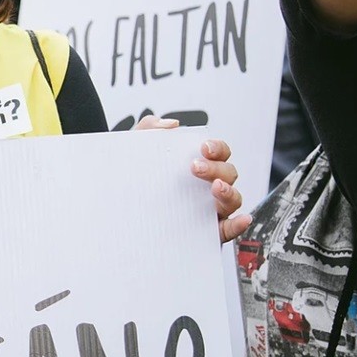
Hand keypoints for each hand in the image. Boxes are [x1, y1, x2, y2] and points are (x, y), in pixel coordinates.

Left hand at [135, 116, 251, 243]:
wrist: (116, 209)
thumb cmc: (133, 177)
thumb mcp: (136, 150)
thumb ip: (150, 128)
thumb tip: (171, 125)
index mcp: (198, 165)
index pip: (219, 153)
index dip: (217, 148)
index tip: (203, 148)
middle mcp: (208, 186)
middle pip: (228, 173)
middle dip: (216, 168)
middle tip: (195, 167)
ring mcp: (209, 209)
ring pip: (233, 199)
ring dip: (229, 191)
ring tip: (215, 188)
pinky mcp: (206, 231)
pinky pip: (228, 229)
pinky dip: (239, 224)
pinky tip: (241, 219)